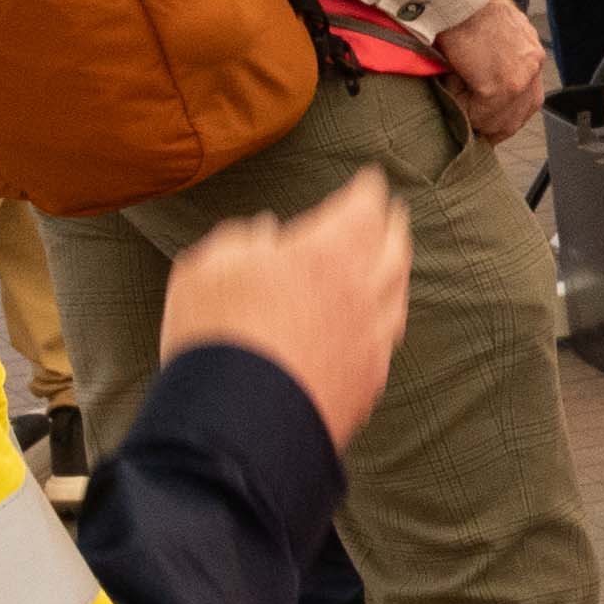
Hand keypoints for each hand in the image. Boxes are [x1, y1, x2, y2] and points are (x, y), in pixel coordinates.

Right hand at [158, 166, 414, 436]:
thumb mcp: (205, 270)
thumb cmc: (216, 336)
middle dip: (393, 226)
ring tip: (393, 261)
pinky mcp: (369, 383)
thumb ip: (240, 242)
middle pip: (393, 250)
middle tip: (394, 212)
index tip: (372, 179)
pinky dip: (385, 319)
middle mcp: (362, 295)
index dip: (367, 191)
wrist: (239, 425)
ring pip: (397, 296)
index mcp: (326, 256)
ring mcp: (372, 342)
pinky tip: (377, 322)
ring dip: (397, 270)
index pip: (361, 210)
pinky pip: (386, 340)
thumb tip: (267, 234)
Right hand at [434, 0, 554, 148]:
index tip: (485, 122)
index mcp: (531, 52)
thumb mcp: (491, 31)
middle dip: (493, 126)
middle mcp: (533, 65)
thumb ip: (495, 58)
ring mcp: (521, 78)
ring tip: (454, 102)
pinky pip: (481, 114)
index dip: (504, 115)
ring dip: (475, 119)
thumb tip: (478, 84)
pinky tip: (451, 88)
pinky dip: (463, 109)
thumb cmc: (465, 6)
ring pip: (500, 120)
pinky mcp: (502, 86)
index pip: (527, 100)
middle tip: (471, 129)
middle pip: (518, 115)